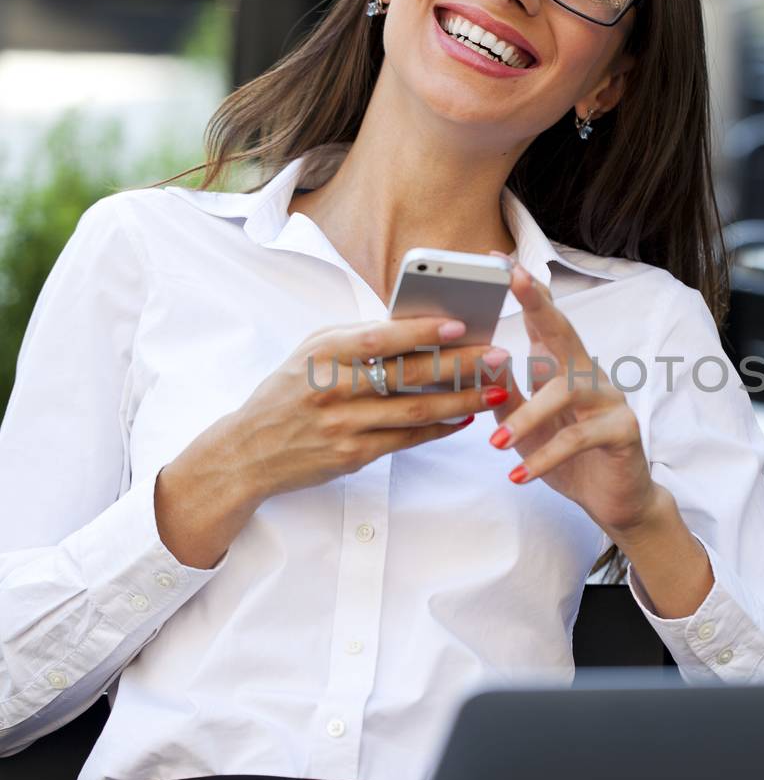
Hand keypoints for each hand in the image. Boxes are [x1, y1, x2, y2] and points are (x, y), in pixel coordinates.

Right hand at [225, 316, 504, 505]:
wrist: (249, 450)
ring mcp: (343, 425)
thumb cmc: (287, 392)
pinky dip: (440, 429)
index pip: (379, 339)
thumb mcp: (311, 352)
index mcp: (323, 353)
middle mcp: (333, 389)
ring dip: (461, 401)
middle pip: (407, 376)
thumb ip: (356, 338)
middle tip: (498, 356)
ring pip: (415, 412)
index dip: (421, 332)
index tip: (459, 323)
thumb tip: (415, 325)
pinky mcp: (352, 456)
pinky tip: (465, 419)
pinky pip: (406, 440)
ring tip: (494, 391)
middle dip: (459, 365)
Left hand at [484, 259, 658, 539]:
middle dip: (536, 301)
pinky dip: (545, 456)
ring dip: (527, 417)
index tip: (497, 260)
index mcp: (563, 366)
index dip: (524, 289)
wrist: (614, 501)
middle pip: (563, 329)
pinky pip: (580, 438)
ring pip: (567, 391)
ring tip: (496, 445)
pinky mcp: (622, 431)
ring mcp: (609, 399)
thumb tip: (481, 360)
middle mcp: (588, 373)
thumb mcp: (525, 427)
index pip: (543, 319)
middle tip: (511, 278)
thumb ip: (505, 395)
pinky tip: (519, 474)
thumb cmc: (568, 457)